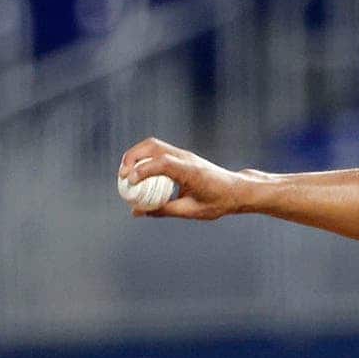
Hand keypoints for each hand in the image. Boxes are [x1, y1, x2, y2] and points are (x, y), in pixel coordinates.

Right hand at [118, 137, 247, 219]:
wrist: (237, 190)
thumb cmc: (218, 202)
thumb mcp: (191, 211)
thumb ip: (163, 210)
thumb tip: (136, 212)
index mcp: (191, 171)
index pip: (163, 163)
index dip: (143, 170)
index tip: (129, 181)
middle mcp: (186, 158)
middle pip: (152, 146)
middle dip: (132, 157)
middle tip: (121, 176)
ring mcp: (184, 155)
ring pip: (153, 145)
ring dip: (135, 155)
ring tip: (125, 174)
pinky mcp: (182, 156)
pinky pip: (158, 151)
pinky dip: (144, 158)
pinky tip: (137, 174)